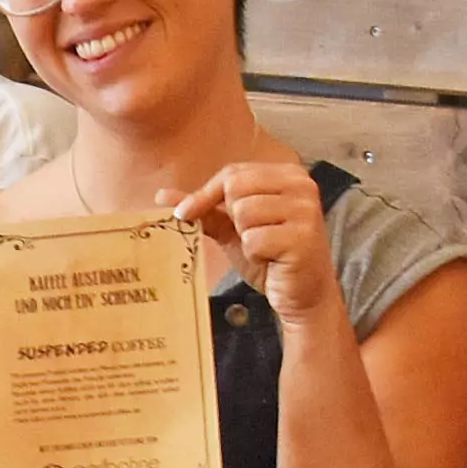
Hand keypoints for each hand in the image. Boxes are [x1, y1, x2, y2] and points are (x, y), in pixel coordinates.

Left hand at [180, 161, 339, 330]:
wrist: (303, 294)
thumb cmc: (271, 256)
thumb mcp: (235, 229)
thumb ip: (205, 208)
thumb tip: (161, 196)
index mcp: (288, 174)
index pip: (233, 173)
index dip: (206, 194)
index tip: (184, 213)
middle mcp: (302, 185)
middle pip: (236, 188)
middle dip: (233, 218)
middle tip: (253, 236)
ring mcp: (305, 210)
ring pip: (244, 213)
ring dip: (246, 238)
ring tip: (266, 247)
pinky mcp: (303, 237)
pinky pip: (254, 239)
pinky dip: (256, 254)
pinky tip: (273, 259)